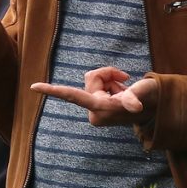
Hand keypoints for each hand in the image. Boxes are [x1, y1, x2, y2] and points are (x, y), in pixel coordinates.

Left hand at [32, 66, 157, 127]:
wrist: (152, 108)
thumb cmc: (149, 98)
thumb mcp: (144, 91)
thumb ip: (135, 96)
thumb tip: (135, 107)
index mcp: (102, 108)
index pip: (73, 96)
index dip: (53, 90)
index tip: (34, 87)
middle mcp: (94, 112)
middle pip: (90, 79)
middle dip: (107, 75)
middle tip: (125, 78)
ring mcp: (94, 110)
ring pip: (93, 81)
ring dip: (110, 80)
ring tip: (124, 89)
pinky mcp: (95, 106)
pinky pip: (96, 84)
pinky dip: (110, 84)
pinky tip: (121, 93)